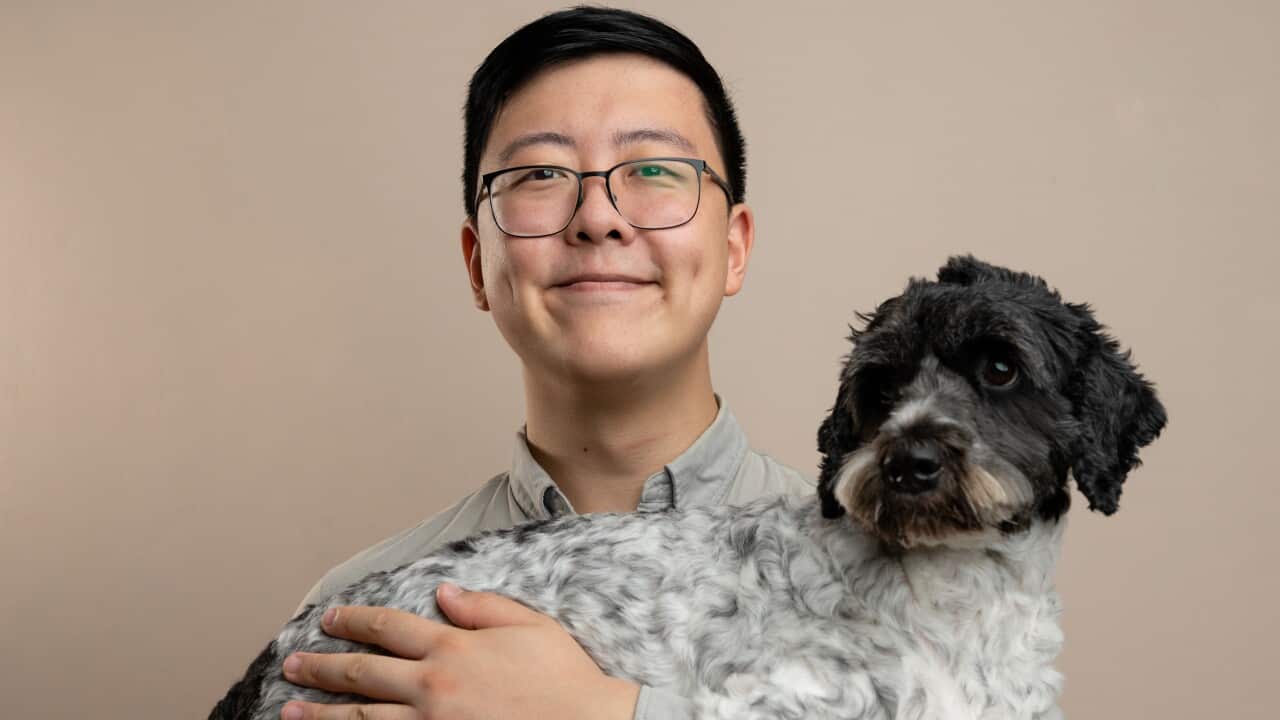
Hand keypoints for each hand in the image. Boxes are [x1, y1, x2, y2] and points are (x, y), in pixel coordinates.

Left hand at [279, 583, 640, 719]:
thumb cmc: (562, 677)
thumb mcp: (529, 625)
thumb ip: (482, 607)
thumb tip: (445, 594)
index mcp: (453, 646)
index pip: (389, 627)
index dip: (354, 621)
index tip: (330, 619)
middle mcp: (432, 685)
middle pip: (362, 673)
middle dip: (322, 668)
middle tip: (293, 665)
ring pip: (362, 719)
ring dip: (322, 713)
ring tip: (290, 710)